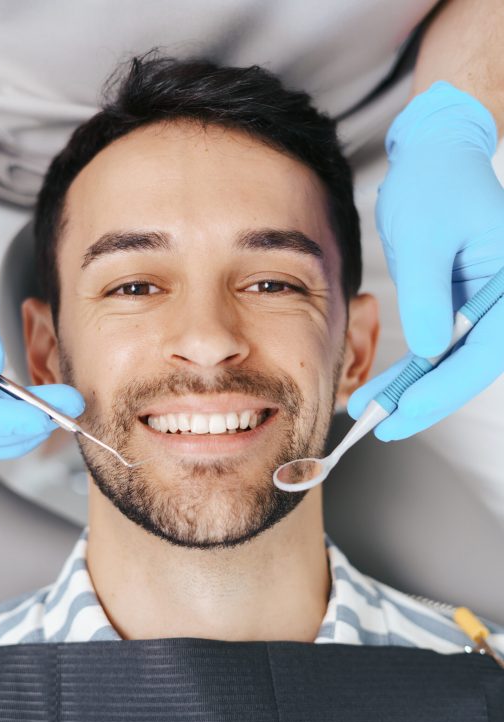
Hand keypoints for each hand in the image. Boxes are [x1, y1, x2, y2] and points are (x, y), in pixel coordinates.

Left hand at [348, 81, 503, 439]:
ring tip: (370, 410)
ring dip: (414, 389)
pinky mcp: (459, 308)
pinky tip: (383, 388)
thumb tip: (430, 352)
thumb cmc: (435, 183)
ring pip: (453, 362)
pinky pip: (439, 348)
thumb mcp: (425, 236)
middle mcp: (503, 301)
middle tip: (383, 424)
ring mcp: (483, 306)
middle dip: (427, 398)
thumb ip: (428, 294)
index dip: (446, 388)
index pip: (487, 349)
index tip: (406, 410)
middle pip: (471, 365)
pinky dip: (412, 370)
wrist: (432, 158)